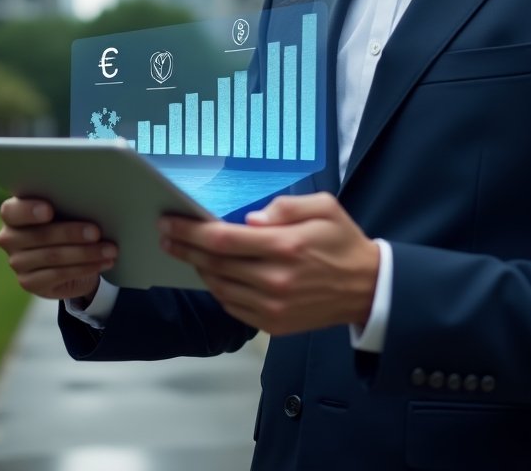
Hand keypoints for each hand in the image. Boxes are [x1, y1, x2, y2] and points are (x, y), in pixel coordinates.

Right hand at [0, 197, 116, 301]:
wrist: (70, 257)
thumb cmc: (68, 221)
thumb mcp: (66, 209)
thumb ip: (67, 203)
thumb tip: (94, 198)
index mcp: (13, 214)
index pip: (11, 211)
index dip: (28, 211)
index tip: (49, 210)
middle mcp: (9, 238)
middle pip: (39, 235)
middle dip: (71, 233)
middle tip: (96, 232)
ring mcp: (17, 263)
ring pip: (52, 256)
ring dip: (86, 253)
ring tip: (110, 249)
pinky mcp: (29, 282)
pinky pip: (59, 274)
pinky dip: (85, 267)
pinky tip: (103, 263)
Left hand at [159, 192, 379, 335]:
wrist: (366, 288)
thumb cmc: (342, 241)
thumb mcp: (324, 207)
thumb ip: (286, 206)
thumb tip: (250, 219)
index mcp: (285, 247)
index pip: (224, 239)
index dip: (190, 231)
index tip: (169, 221)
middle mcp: (275, 280)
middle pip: (214, 263)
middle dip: (184, 247)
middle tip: (165, 234)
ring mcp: (272, 307)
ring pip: (218, 286)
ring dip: (198, 268)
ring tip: (186, 251)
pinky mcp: (273, 324)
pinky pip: (232, 306)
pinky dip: (216, 289)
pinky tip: (212, 273)